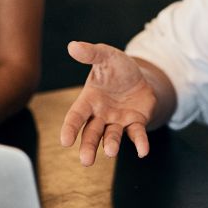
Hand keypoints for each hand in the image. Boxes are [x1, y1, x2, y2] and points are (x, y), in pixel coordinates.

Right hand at [60, 41, 156, 165]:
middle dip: (88, 146)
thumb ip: (91, 53)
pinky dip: (140, 143)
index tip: (65, 141)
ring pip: (111, 137)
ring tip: (110, 152)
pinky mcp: (135, 124)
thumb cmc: (117, 68)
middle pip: (91, 133)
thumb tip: (72, 46)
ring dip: (110, 145)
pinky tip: (143, 151)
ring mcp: (117, 121)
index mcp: (89, 100)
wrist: (140, 78)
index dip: (70, 128)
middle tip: (86, 161)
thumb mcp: (106, 56)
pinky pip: (136, 134)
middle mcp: (100, 115)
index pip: (76, 116)